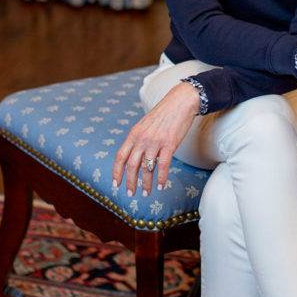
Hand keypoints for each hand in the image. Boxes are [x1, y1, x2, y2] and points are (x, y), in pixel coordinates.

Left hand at [112, 81, 200, 195]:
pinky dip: (161, 178)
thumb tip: (135, 156)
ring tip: (146, 193)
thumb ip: (139, 139)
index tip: (116, 184)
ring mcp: (155, 142)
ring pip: (147, 168)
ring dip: (146, 183)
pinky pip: (163, 165)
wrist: (180, 102)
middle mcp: (142, 139)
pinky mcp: (169, 144)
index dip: (117, 172)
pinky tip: (161, 186)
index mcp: (134, 134)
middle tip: (130, 194)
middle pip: (132, 165)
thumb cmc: (164, 113)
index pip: (121, 156)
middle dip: (130, 182)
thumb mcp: (145, 124)